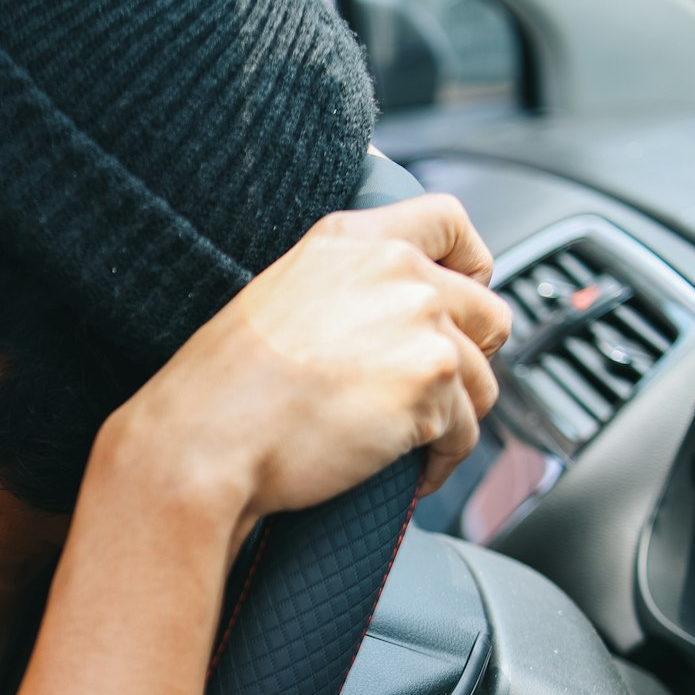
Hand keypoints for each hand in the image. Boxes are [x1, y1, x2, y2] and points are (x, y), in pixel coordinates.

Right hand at [98, 194, 509, 554]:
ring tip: (409, 445)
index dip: (472, 265)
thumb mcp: (280, 298)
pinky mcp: (432, 382)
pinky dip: (442, 462)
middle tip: (434, 393)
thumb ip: (346, 288)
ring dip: (454, 419)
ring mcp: (420, 322)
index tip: (467, 297)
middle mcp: (393, 269)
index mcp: (351, 239)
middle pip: (486, 310)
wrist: (208, 438)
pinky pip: (465, 433)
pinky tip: (410, 473)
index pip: (451, 220)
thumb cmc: (223, 388)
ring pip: (483, 380)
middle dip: (470, 358)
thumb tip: (392, 317)